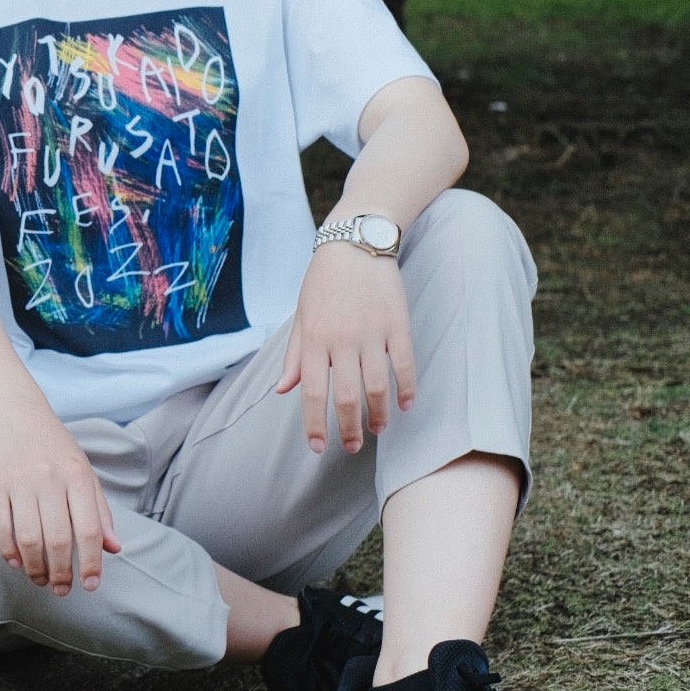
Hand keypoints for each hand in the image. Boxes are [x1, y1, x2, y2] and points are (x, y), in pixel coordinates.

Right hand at [0, 413, 119, 595]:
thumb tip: (113, 548)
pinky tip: (15, 561)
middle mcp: (51, 479)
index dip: (92, 563)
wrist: (11, 407)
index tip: (90, 585)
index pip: (90, 530)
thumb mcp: (83, 469)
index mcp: (78, 476)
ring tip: (39, 579)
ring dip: (35, 567)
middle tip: (61, 589)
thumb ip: (99, 509)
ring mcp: (20, 480)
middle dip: (62, 573)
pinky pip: (0, 525)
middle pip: (60, 540)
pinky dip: (8, 550)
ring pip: (30, 538)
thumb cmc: (52, 442)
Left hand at [276, 242, 417, 453]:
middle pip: (347, 396)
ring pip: (378, 386)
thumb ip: (295, 356)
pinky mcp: (398, 325)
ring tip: (377, 430)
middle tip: (351, 447)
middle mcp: (342, 340)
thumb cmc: (322, 282)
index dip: (315, 423)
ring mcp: (373, 333)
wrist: (355, 244)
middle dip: (348, 428)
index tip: (317, 447)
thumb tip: (284, 390)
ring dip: (378, 415)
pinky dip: (407, 389)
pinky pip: (405, 365)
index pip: (313, 392)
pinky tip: (404, 405)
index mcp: (314, 338)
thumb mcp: (301, 316)